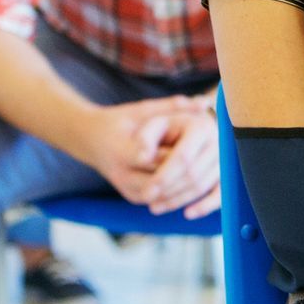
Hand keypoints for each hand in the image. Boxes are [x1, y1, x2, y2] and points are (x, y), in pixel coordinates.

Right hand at [81, 98, 211, 206]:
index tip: (201, 148)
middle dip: (188, 172)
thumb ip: (170, 107)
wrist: (91, 141)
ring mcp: (126, 188)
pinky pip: (161, 202)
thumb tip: (202, 102)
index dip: (180, 155)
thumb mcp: (141, 109)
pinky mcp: (133, 197)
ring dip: (187, 187)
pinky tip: (199, 184)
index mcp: (121, 149)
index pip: (155, 158)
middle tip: (212, 161)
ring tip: (208, 171)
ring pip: (163, 196)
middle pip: (161, 180)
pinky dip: (181, 196)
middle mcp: (121, 173)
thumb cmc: (120, 121)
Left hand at [135, 109, 220, 218]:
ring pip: (201, 186)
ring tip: (155, 207)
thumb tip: (142, 158)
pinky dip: (205, 206)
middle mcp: (217, 142)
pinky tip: (187, 214)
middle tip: (148, 200)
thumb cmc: (166, 128)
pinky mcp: (226, 174)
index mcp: (200, 127)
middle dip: (169, 191)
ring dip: (178, 200)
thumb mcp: (153, 125)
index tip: (146, 191)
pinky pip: (219, 195)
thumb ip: (145, 137)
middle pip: (193, 174)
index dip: (164, 177)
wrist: (186, 128)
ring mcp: (224, 159)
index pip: (184, 158)